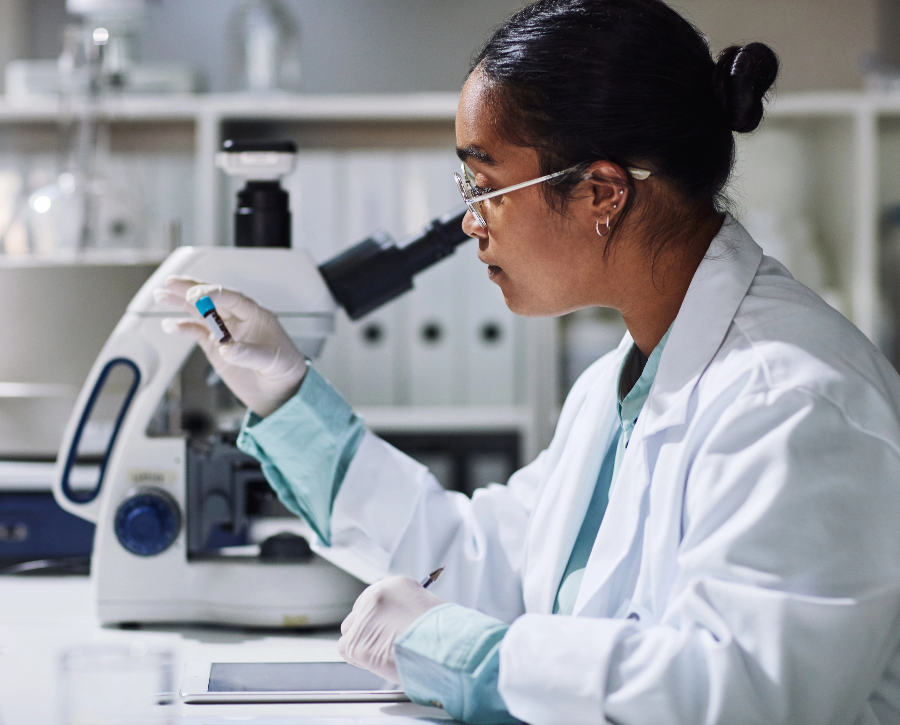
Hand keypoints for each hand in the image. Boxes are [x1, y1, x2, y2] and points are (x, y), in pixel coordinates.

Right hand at [155, 275, 306, 417]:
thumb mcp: (271, 361)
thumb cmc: (284, 368)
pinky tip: (169, 325)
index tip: (197, 295)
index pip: (234, 298)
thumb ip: (248, 354)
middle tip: (172, 282)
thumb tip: (225, 348)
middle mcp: (239, 319)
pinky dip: (182, 328)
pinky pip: (196, 332)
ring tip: (161, 295)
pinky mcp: (215, 345)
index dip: (215, 294)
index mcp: (257, 315)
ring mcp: (225, 331)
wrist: (279, 389)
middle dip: (192, 290)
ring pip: (200, 312)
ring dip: (181, 303)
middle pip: (213, 299)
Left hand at [338, 576, 443, 682]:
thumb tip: (397, 626)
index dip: (381, 618)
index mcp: (396, 584)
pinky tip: (376, 661)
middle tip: (384, 645)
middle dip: (369, 630)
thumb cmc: (444, 635)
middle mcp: (376, 595)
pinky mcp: (355, 641)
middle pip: (360, 613)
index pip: (376, 600)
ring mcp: (363, 618)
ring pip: (350, 630)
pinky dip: (358, 658)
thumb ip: (407, 612)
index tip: (386, 628)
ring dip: (363, 643)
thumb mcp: (428, 611)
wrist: (444, 648)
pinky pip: (346, 649)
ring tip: (384, 655)